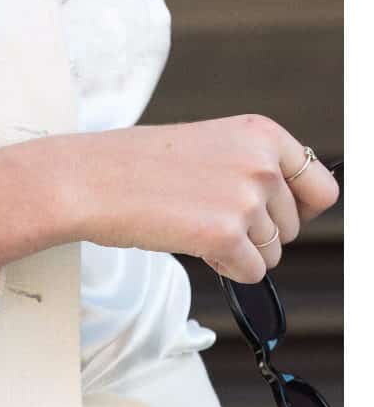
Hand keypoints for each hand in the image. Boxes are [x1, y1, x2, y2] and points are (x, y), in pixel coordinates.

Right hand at [66, 114, 339, 282]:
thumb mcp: (207, 147)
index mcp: (262, 134)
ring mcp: (246, 200)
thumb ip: (250, 169)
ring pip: (272, 252)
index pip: (320, 187)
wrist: (86, 180)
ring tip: (191, 227)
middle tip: (205, 219)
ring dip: (237, 252)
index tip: (273, 220)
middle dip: (255, 234)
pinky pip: (251, 272)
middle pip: (291, 227)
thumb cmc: (131, 166)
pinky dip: (226, 269)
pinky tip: (191, 246)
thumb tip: (282, 216)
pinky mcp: (225, 235)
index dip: (298, 211)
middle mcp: (262, 163)